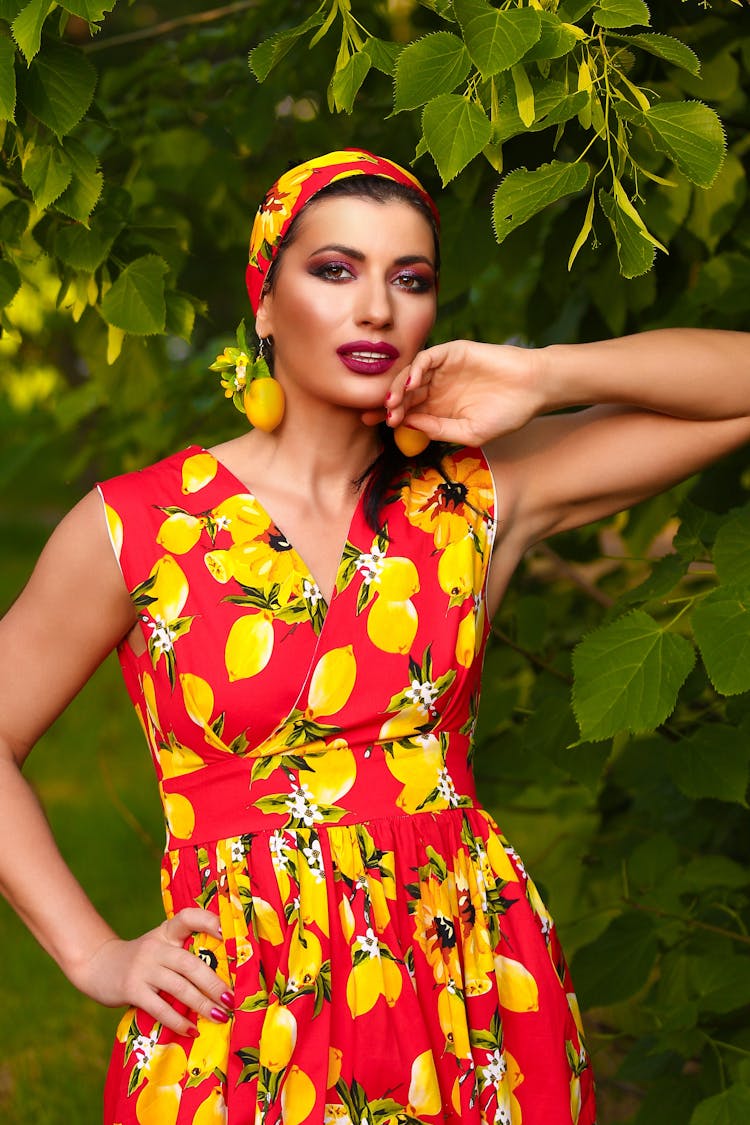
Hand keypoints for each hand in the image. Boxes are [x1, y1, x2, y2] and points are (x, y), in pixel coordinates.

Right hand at [69, 908, 231, 1034]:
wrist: (97, 965)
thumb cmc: (141, 960)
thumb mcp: (160, 946)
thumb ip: (183, 953)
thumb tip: (222, 979)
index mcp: (166, 932)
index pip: (187, 918)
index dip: (208, 921)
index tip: (226, 932)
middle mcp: (156, 947)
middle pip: (190, 963)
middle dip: (214, 983)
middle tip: (231, 999)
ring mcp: (143, 968)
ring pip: (179, 987)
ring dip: (202, 1004)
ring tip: (220, 1017)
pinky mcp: (132, 990)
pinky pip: (160, 1008)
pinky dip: (178, 1021)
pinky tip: (192, 1030)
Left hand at [363, 340, 545, 445]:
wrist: (533, 389)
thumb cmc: (507, 414)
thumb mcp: (469, 432)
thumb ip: (438, 430)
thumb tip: (408, 426)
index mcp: (440, 408)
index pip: (407, 411)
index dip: (389, 417)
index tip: (373, 424)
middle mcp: (438, 388)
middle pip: (403, 393)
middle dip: (388, 404)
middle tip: (379, 415)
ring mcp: (444, 369)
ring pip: (410, 375)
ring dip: (398, 388)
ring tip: (393, 403)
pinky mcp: (452, 352)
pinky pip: (427, 358)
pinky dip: (415, 369)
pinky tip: (411, 384)